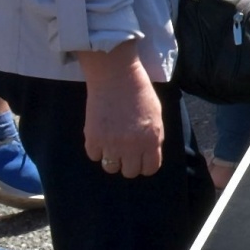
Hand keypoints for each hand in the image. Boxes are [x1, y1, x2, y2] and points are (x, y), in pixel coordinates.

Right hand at [79, 43, 162, 178]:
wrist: (116, 77)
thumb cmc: (139, 92)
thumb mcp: (156, 115)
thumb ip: (154, 137)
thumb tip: (148, 154)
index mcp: (152, 139)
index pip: (150, 168)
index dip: (145, 166)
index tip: (140, 159)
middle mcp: (132, 145)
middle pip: (129, 172)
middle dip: (128, 163)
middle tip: (125, 151)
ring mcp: (111, 143)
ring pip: (110, 167)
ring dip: (111, 158)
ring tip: (111, 143)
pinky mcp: (93, 138)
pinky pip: (94, 156)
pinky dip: (96, 149)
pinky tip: (100, 135)